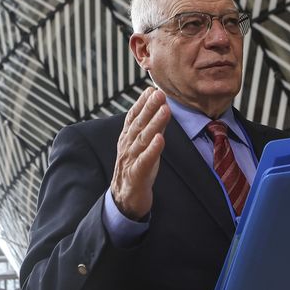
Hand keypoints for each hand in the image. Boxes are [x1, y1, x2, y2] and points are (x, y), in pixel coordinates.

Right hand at [110, 87, 169, 219]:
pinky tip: (160, 139)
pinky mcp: (136, 175)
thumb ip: (149, 129)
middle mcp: (127, 146)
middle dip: (149, 107)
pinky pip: (145, 161)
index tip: (151, 88)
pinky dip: (152, 149)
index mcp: (127, 139)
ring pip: (143, 139)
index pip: (133, 117)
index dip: (141, 103)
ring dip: (154, 123)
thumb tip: (159, 108)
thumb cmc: (136, 170)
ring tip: (164, 110)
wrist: (125, 201)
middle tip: (159, 92)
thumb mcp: (141, 147)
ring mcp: (131, 160)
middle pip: (138, 124)